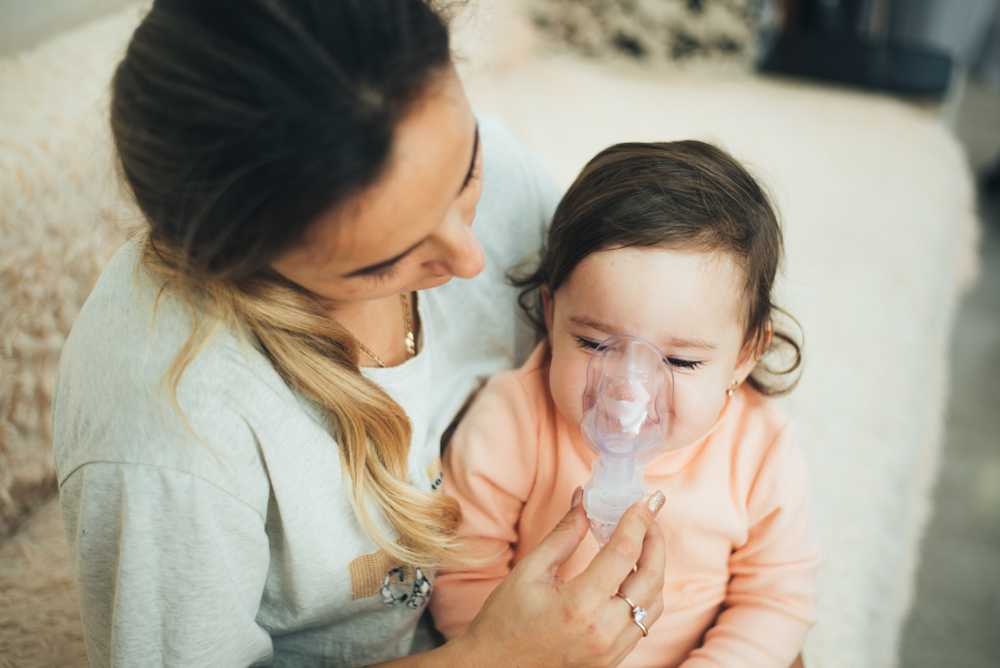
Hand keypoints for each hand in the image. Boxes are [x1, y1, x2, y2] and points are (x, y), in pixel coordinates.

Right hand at [449, 488, 665, 667]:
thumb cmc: (504, 620)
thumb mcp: (529, 570)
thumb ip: (564, 534)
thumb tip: (585, 500)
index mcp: (579, 604)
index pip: (624, 551)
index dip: (640, 519)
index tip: (649, 498)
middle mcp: (602, 631)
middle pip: (651, 578)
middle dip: (656, 541)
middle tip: (650, 518)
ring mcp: (610, 651)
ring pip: (654, 604)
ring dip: (653, 570)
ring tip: (640, 545)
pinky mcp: (611, 661)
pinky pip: (642, 624)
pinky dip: (644, 596)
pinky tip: (629, 577)